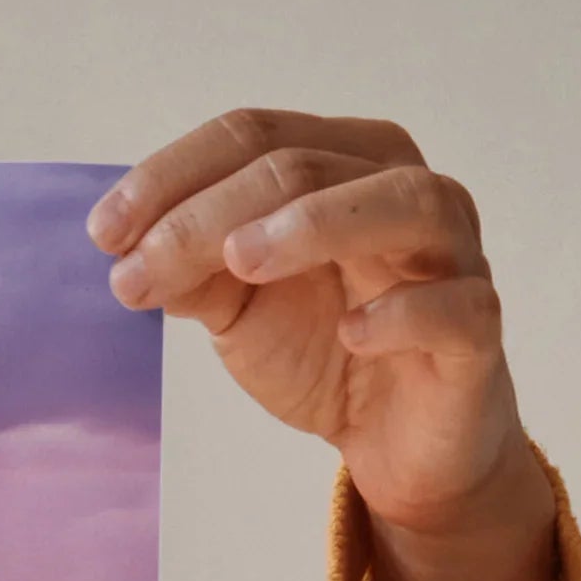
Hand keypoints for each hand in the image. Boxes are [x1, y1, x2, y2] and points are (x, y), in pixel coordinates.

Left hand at [93, 109, 578, 580]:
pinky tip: (352, 332)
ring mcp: (452, 255)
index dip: (173, 175)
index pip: (255, 136)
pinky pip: (455, 306)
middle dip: (210, 214)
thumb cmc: (325, 349)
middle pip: (307, 165)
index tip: (103, 233)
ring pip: (401, 203)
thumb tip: (129, 249)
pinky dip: (403, 312)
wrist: (396, 443)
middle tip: (138, 268)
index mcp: (344, 164)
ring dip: (315, 224)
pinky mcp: (477, 331)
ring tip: (239, 262)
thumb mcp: (239, 308)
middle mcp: (405, 190)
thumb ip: (193, 270)